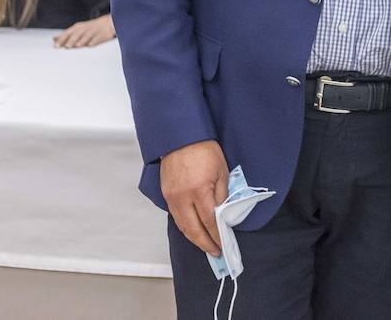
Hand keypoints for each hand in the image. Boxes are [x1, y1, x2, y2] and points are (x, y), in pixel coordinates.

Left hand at [54, 14, 116, 48]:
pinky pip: (97, 38)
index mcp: (77, 27)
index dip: (62, 39)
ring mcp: (93, 31)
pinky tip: (90, 45)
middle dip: (71, 40)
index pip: (68, 33)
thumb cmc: (89, 28)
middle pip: (77, 34)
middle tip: (67, 46)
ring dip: (82, 40)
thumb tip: (54, 39)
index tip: (56, 45)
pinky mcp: (102, 35)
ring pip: (87, 36)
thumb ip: (65, 35)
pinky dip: (93, 41)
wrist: (107, 23)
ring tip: (77, 45)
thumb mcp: (77, 29)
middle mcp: (85, 28)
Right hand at [160, 140, 228, 255]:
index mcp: (199, 191)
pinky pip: (175, 217)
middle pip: (193, 229)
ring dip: (194, 238)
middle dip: (205, 243)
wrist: (181, 138)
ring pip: (182, 226)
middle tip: (215, 252)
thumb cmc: (204, 150)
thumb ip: (222, 194)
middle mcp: (183, 198)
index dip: (217, 235)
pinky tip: (193, 231)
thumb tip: (223, 214)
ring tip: (205, 245)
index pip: (210, 221)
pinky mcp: (166, 195)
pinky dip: (185, 227)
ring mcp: (172, 198)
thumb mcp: (221, 171)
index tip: (223, 244)